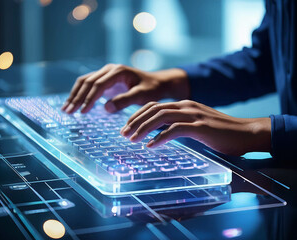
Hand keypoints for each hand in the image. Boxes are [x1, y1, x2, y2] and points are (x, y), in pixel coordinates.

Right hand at [61, 64, 188, 113]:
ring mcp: (106, 73)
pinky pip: (88, 84)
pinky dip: (80, 93)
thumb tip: (106, 108)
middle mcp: (109, 69)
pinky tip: (74, 104)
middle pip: (88, 82)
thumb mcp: (142, 95)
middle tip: (68, 112)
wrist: (157, 83)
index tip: (82, 112)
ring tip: (66, 110)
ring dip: (75, 95)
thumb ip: (125, 100)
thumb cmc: (152, 89)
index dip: (89, 99)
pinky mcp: (105, 79)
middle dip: (77, 97)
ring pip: (85, 82)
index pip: (98, 85)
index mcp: (118, 71)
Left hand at [120, 100, 270, 155]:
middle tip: (123, 134)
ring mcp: (194, 115)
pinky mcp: (201, 126)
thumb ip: (180, 125)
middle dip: (135, 121)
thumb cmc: (221, 133)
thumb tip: (161, 133)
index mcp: (184, 105)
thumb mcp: (197, 125)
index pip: (155, 105)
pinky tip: (151, 146)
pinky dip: (160, 137)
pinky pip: (175, 129)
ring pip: (161, 116)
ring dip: (144, 128)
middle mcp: (186, 106)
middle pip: (154, 109)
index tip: (127, 127)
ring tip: (132, 139)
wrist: (246, 133)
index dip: (138, 115)